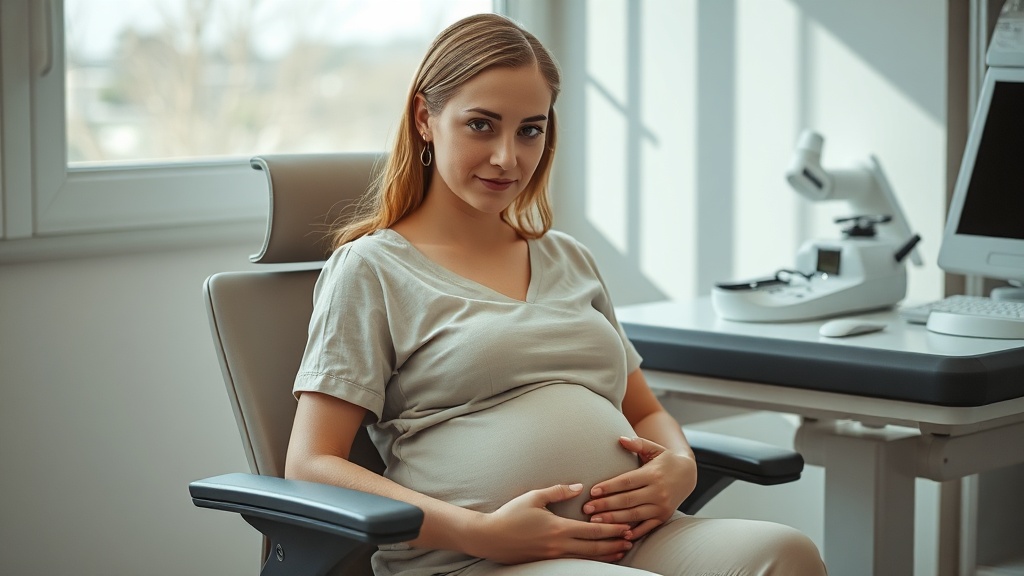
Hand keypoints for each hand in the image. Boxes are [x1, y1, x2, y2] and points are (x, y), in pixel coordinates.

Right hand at [466, 483, 633, 564]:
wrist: (490, 538)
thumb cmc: (510, 515)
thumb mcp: (534, 497)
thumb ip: (558, 491)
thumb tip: (579, 487)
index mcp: (558, 528)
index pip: (592, 530)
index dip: (611, 529)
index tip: (626, 527)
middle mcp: (559, 545)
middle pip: (594, 547)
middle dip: (614, 544)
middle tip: (631, 540)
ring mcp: (553, 556)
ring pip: (586, 557)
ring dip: (605, 554)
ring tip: (620, 551)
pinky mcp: (547, 561)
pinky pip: (574, 562)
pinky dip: (589, 559)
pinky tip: (596, 557)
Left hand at [583, 436, 697, 539]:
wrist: (688, 474)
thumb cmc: (666, 460)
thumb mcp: (654, 448)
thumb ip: (638, 443)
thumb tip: (620, 438)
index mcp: (653, 474)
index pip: (627, 481)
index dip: (609, 487)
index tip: (593, 491)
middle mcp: (658, 491)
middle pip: (628, 500)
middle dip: (606, 505)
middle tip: (587, 508)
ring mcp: (661, 506)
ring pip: (634, 515)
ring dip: (614, 519)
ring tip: (595, 520)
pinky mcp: (663, 517)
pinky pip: (647, 527)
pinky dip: (634, 532)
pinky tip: (619, 534)